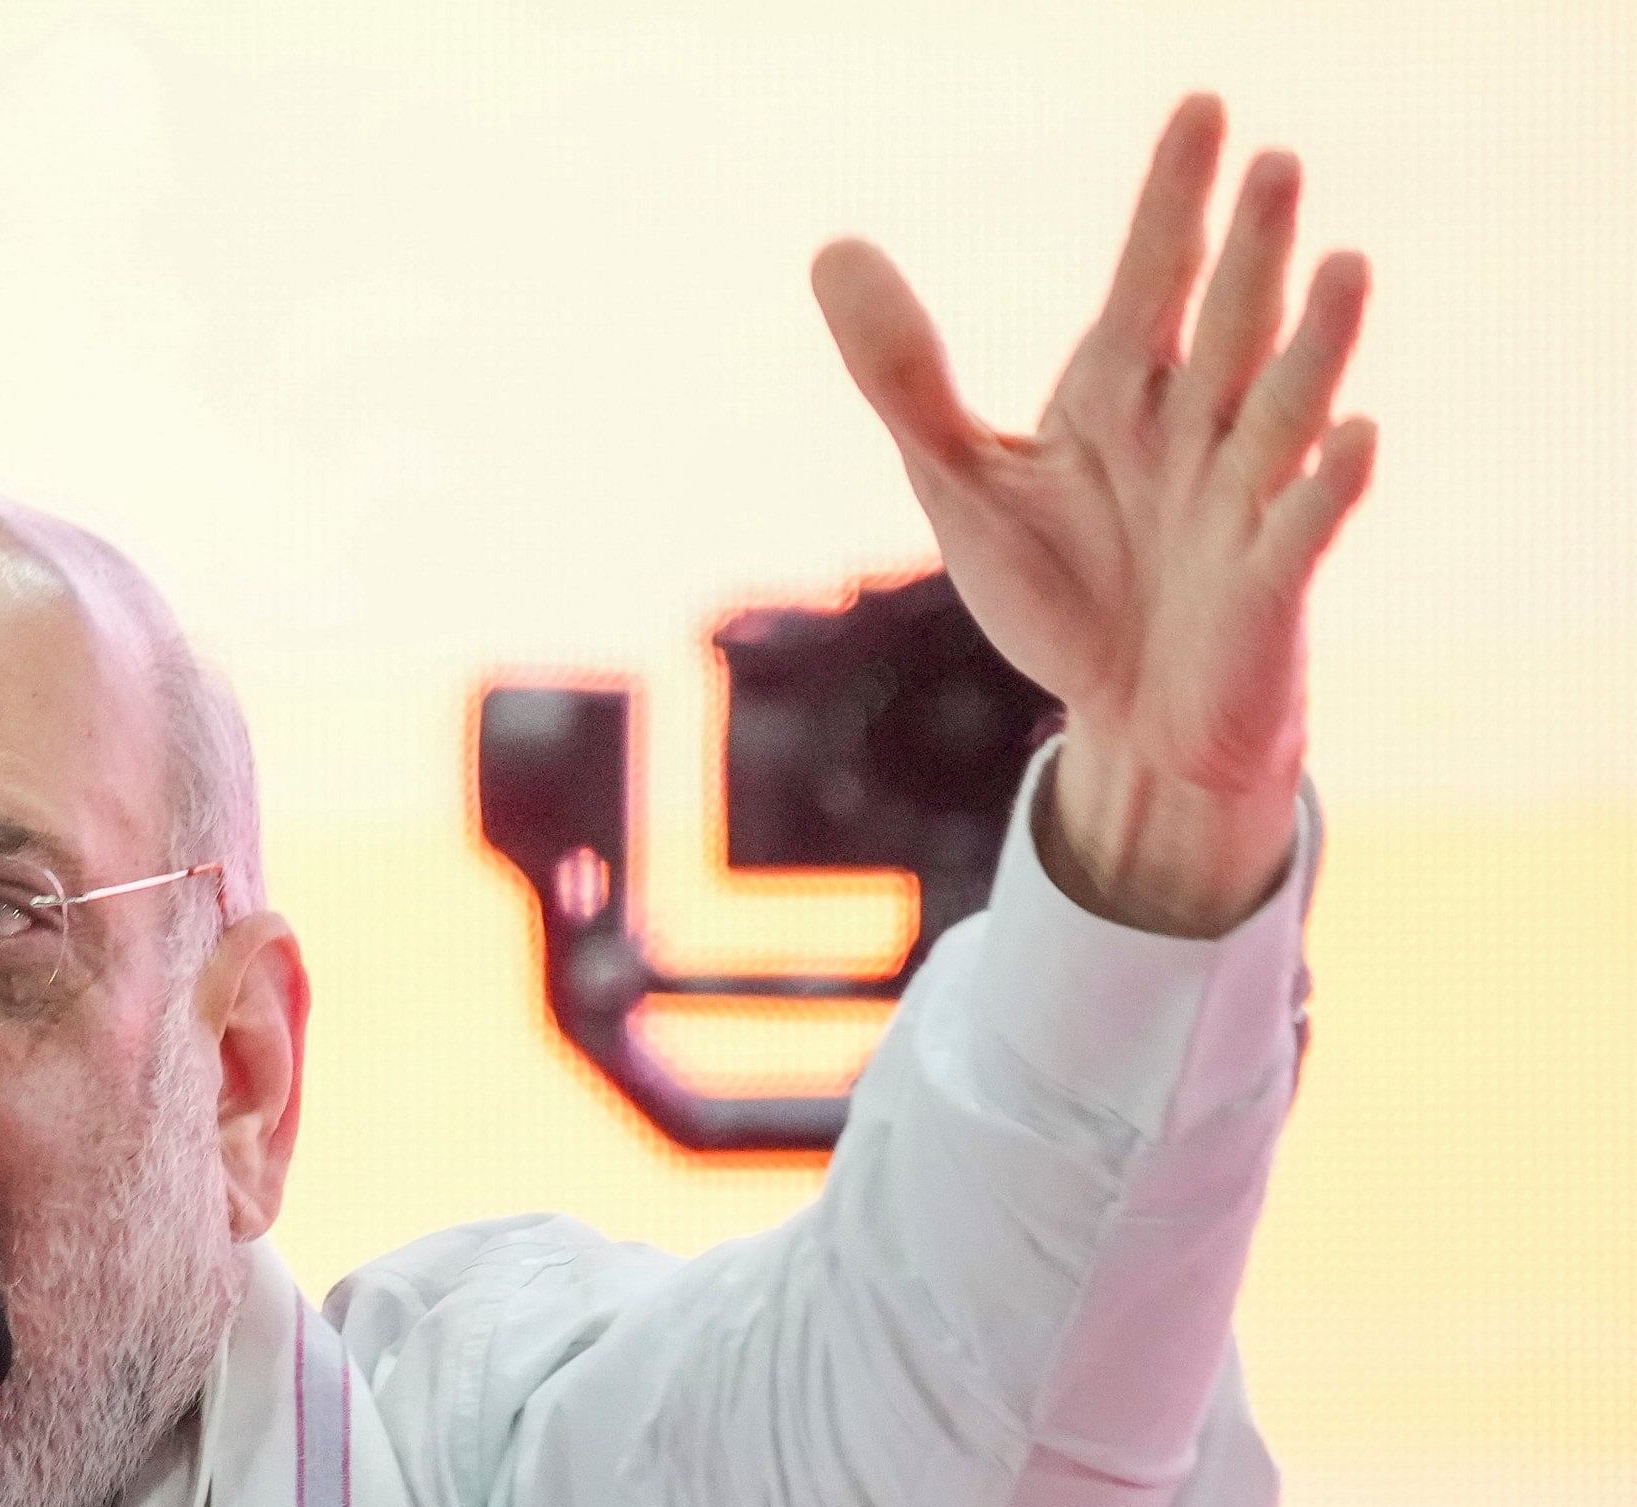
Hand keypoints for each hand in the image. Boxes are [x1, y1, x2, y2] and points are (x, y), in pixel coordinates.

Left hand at [813, 94, 1374, 935]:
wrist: (1126, 721)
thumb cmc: (1060, 590)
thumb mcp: (959, 479)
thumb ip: (904, 373)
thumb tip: (833, 245)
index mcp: (1119, 397)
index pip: (1150, 280)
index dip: (1173, 200)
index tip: (1202, 106)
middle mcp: (1194, 433)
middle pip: (1227, 325)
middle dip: (1250, 250)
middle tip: (1275, 161)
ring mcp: (1239, 505)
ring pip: (1283, 410)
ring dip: (1314, 343)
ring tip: (1344, 262)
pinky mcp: (1263, 587)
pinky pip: (1300, 532)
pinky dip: (1325, 488)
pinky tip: (1352, 435)